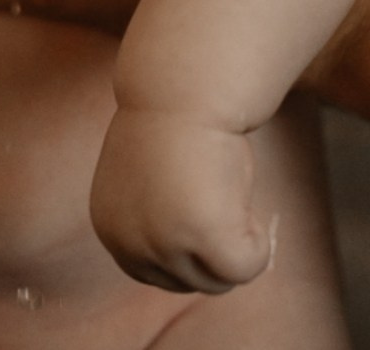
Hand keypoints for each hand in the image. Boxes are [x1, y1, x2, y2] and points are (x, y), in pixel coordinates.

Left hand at [92, 107, 270, 292]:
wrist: (183, 88)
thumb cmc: (175, 127)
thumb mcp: (150, 187)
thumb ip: (158, 225)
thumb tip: (187, 261)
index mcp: (111, 230)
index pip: (158, 275)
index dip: (189, 249)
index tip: (199, 207)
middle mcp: (129, 244)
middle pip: (191, 282)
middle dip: (214, 249)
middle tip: (217, 195)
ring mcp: (163, 242)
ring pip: (219, 280)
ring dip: (235, 242)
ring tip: (226, 191)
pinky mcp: (202, 234)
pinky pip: (246, 266)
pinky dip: (258, 243)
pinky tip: (247, 203)